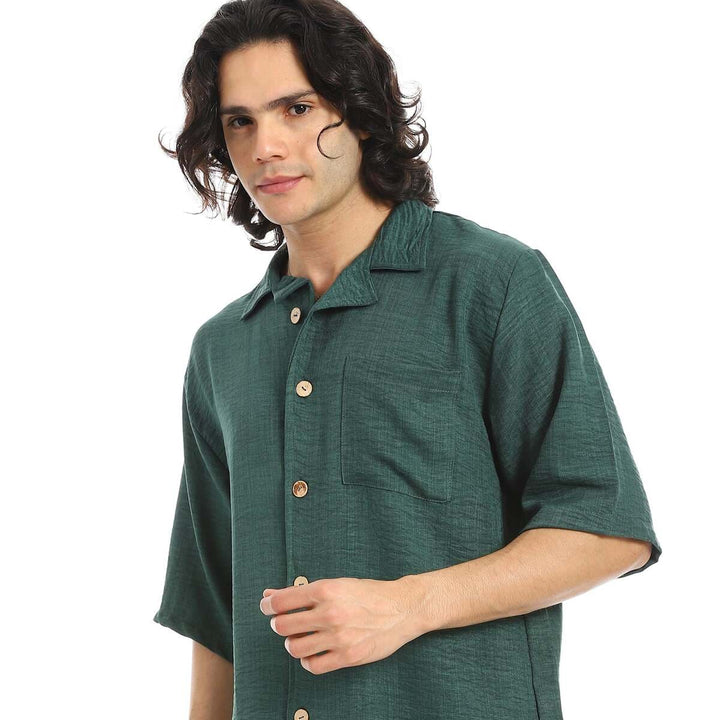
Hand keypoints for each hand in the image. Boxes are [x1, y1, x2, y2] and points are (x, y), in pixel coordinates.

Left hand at [258, 576, 423, 674]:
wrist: (402, 608)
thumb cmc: (369, 593)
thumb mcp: (337, 584)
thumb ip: (303, 592)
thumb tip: (270, 595)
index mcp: (326, 590)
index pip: (282, 602)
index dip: (268, 606)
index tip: (267, 607)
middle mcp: (330, 613)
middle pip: (284, 626)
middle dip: (279, 625)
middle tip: (284, 623)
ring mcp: (339, 637)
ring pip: (295, 648)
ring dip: (293, 643)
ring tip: (300, 638)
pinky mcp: (347, 656)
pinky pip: (313, 665)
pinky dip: (308, 660)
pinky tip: (314, 651)